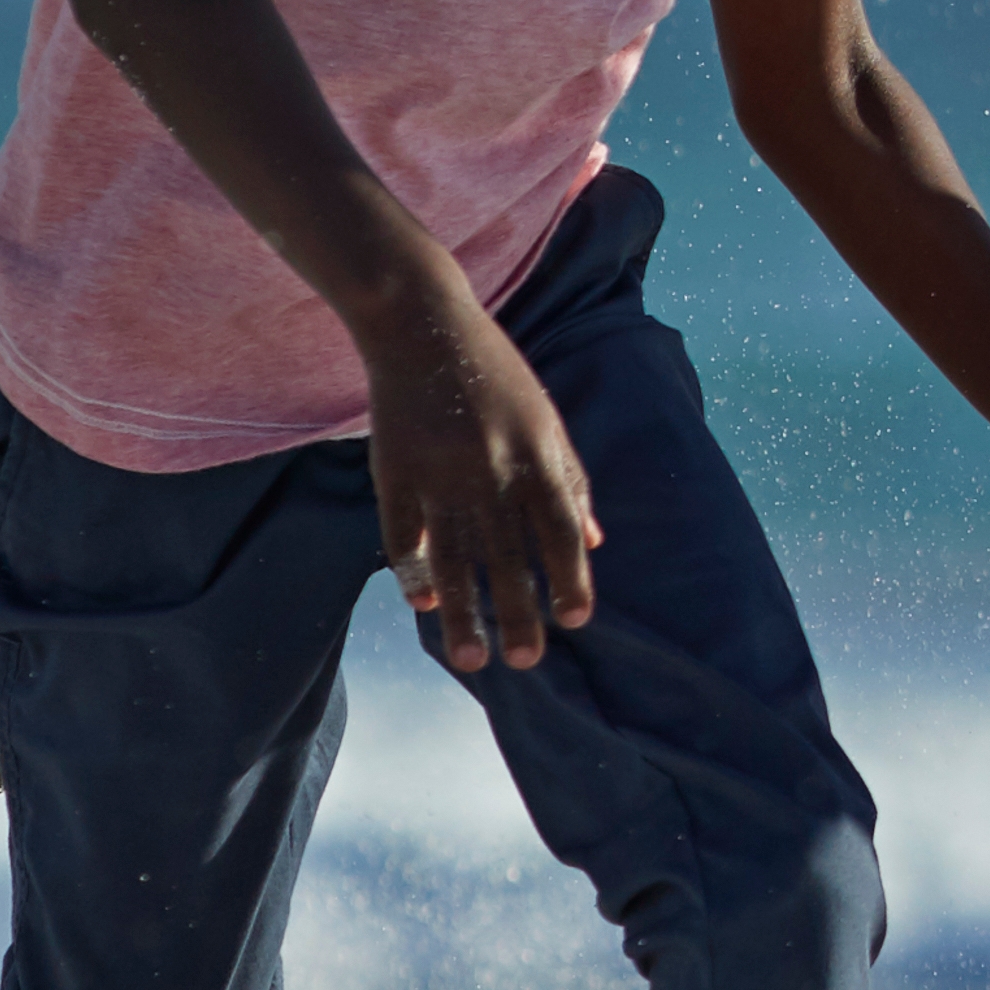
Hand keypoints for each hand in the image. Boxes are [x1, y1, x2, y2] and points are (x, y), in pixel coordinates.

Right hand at [363, 294, 600, 671]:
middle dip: (519, 612)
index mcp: (537, 454)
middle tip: (526, 661)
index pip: (561, 529)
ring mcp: (440, 473)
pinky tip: (425, 605)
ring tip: (471, 658)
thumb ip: (571, 481)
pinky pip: (404, 535)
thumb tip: (594, 543)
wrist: (424, 328)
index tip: (577, 618)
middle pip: (509, 554)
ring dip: (464, 612)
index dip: (571, 575)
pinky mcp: (395, 473)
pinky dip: (413, 572)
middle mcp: (492, 470)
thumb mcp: (546, 419)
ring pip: (454, 557)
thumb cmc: (495, 375)